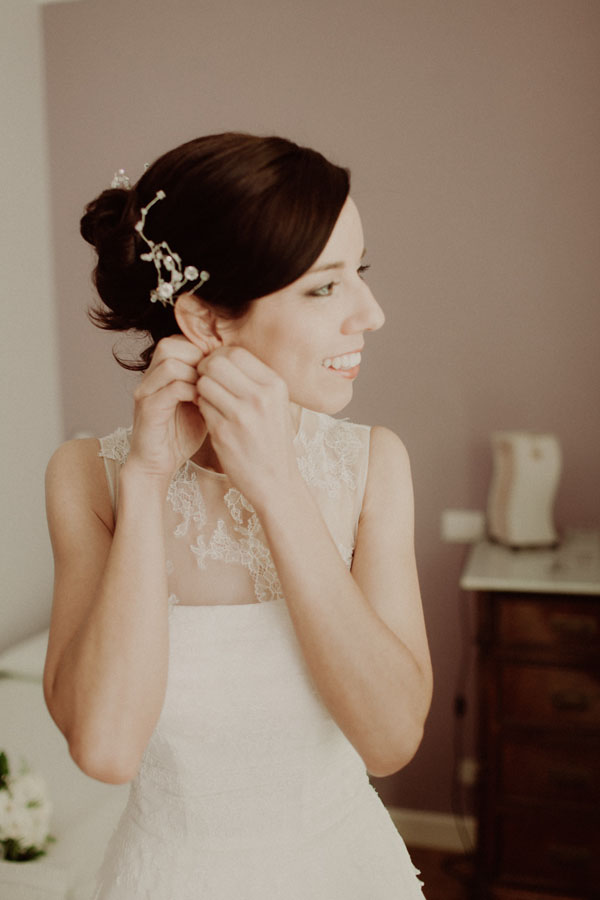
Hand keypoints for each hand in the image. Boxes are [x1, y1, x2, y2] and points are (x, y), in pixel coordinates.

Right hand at [126, 336, 207, 481]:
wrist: (158, 465)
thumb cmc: (181, 435)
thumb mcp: (201, 403)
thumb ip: (210, 383)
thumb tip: (236, 365)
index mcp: (161, 372)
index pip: (179, 340)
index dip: (202, 350)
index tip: (220, 369)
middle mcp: (150, 377)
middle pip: (170, 344)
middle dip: (197, 358)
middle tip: (214, 378)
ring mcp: (146, 391)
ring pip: (171, 362)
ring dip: (195, 374)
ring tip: (208, 391)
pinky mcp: (148, 408)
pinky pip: (172, 387)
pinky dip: (191, 392)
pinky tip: (202, 404)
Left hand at [195, 346, 298, 505]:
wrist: (275, 480)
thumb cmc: (272, 440)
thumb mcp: (275, 403)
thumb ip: (254, 379)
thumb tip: (222, 355)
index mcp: (275, 385)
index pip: (236, 352)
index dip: (219, 357)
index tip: (217, 370)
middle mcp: (260, 396)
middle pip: (216, 362)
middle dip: (205, 370)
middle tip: (206, 383)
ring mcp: (241, 414)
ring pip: (204, 382)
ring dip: (201, 389)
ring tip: (210, 401)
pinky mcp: (224, 432)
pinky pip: (200, 404)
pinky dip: (201, 408)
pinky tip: (211, 417)